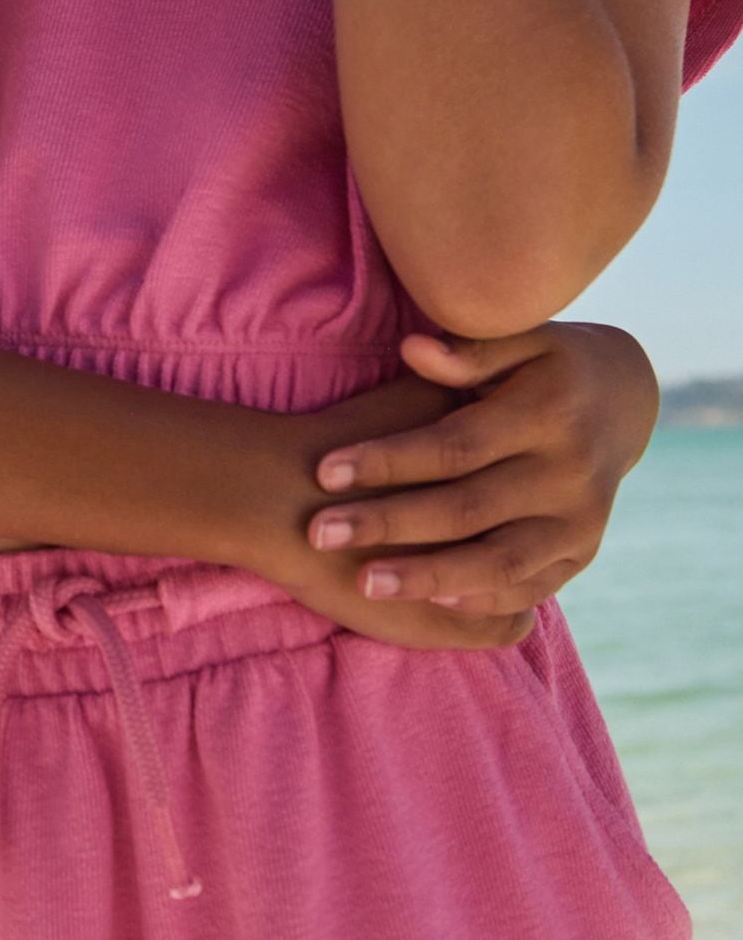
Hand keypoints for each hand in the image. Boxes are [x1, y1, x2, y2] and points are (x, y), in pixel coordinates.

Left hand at [303, 323, 658, 618]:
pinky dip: (477, 598)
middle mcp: (571, 472)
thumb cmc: (543, 364)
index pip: (455, 445)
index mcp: (550, 414)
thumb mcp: (519, 340)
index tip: (324, 472)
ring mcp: (581, 520)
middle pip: (467, 508)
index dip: (388, 460)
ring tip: (363, 583)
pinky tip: (425, 599)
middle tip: (319, 532)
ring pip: (497, 562)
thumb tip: (413, 349)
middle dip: (389, 523)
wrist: (621, 399)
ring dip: (427, 577)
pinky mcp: (583, 552)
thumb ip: (468, 350)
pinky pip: (527, 587)